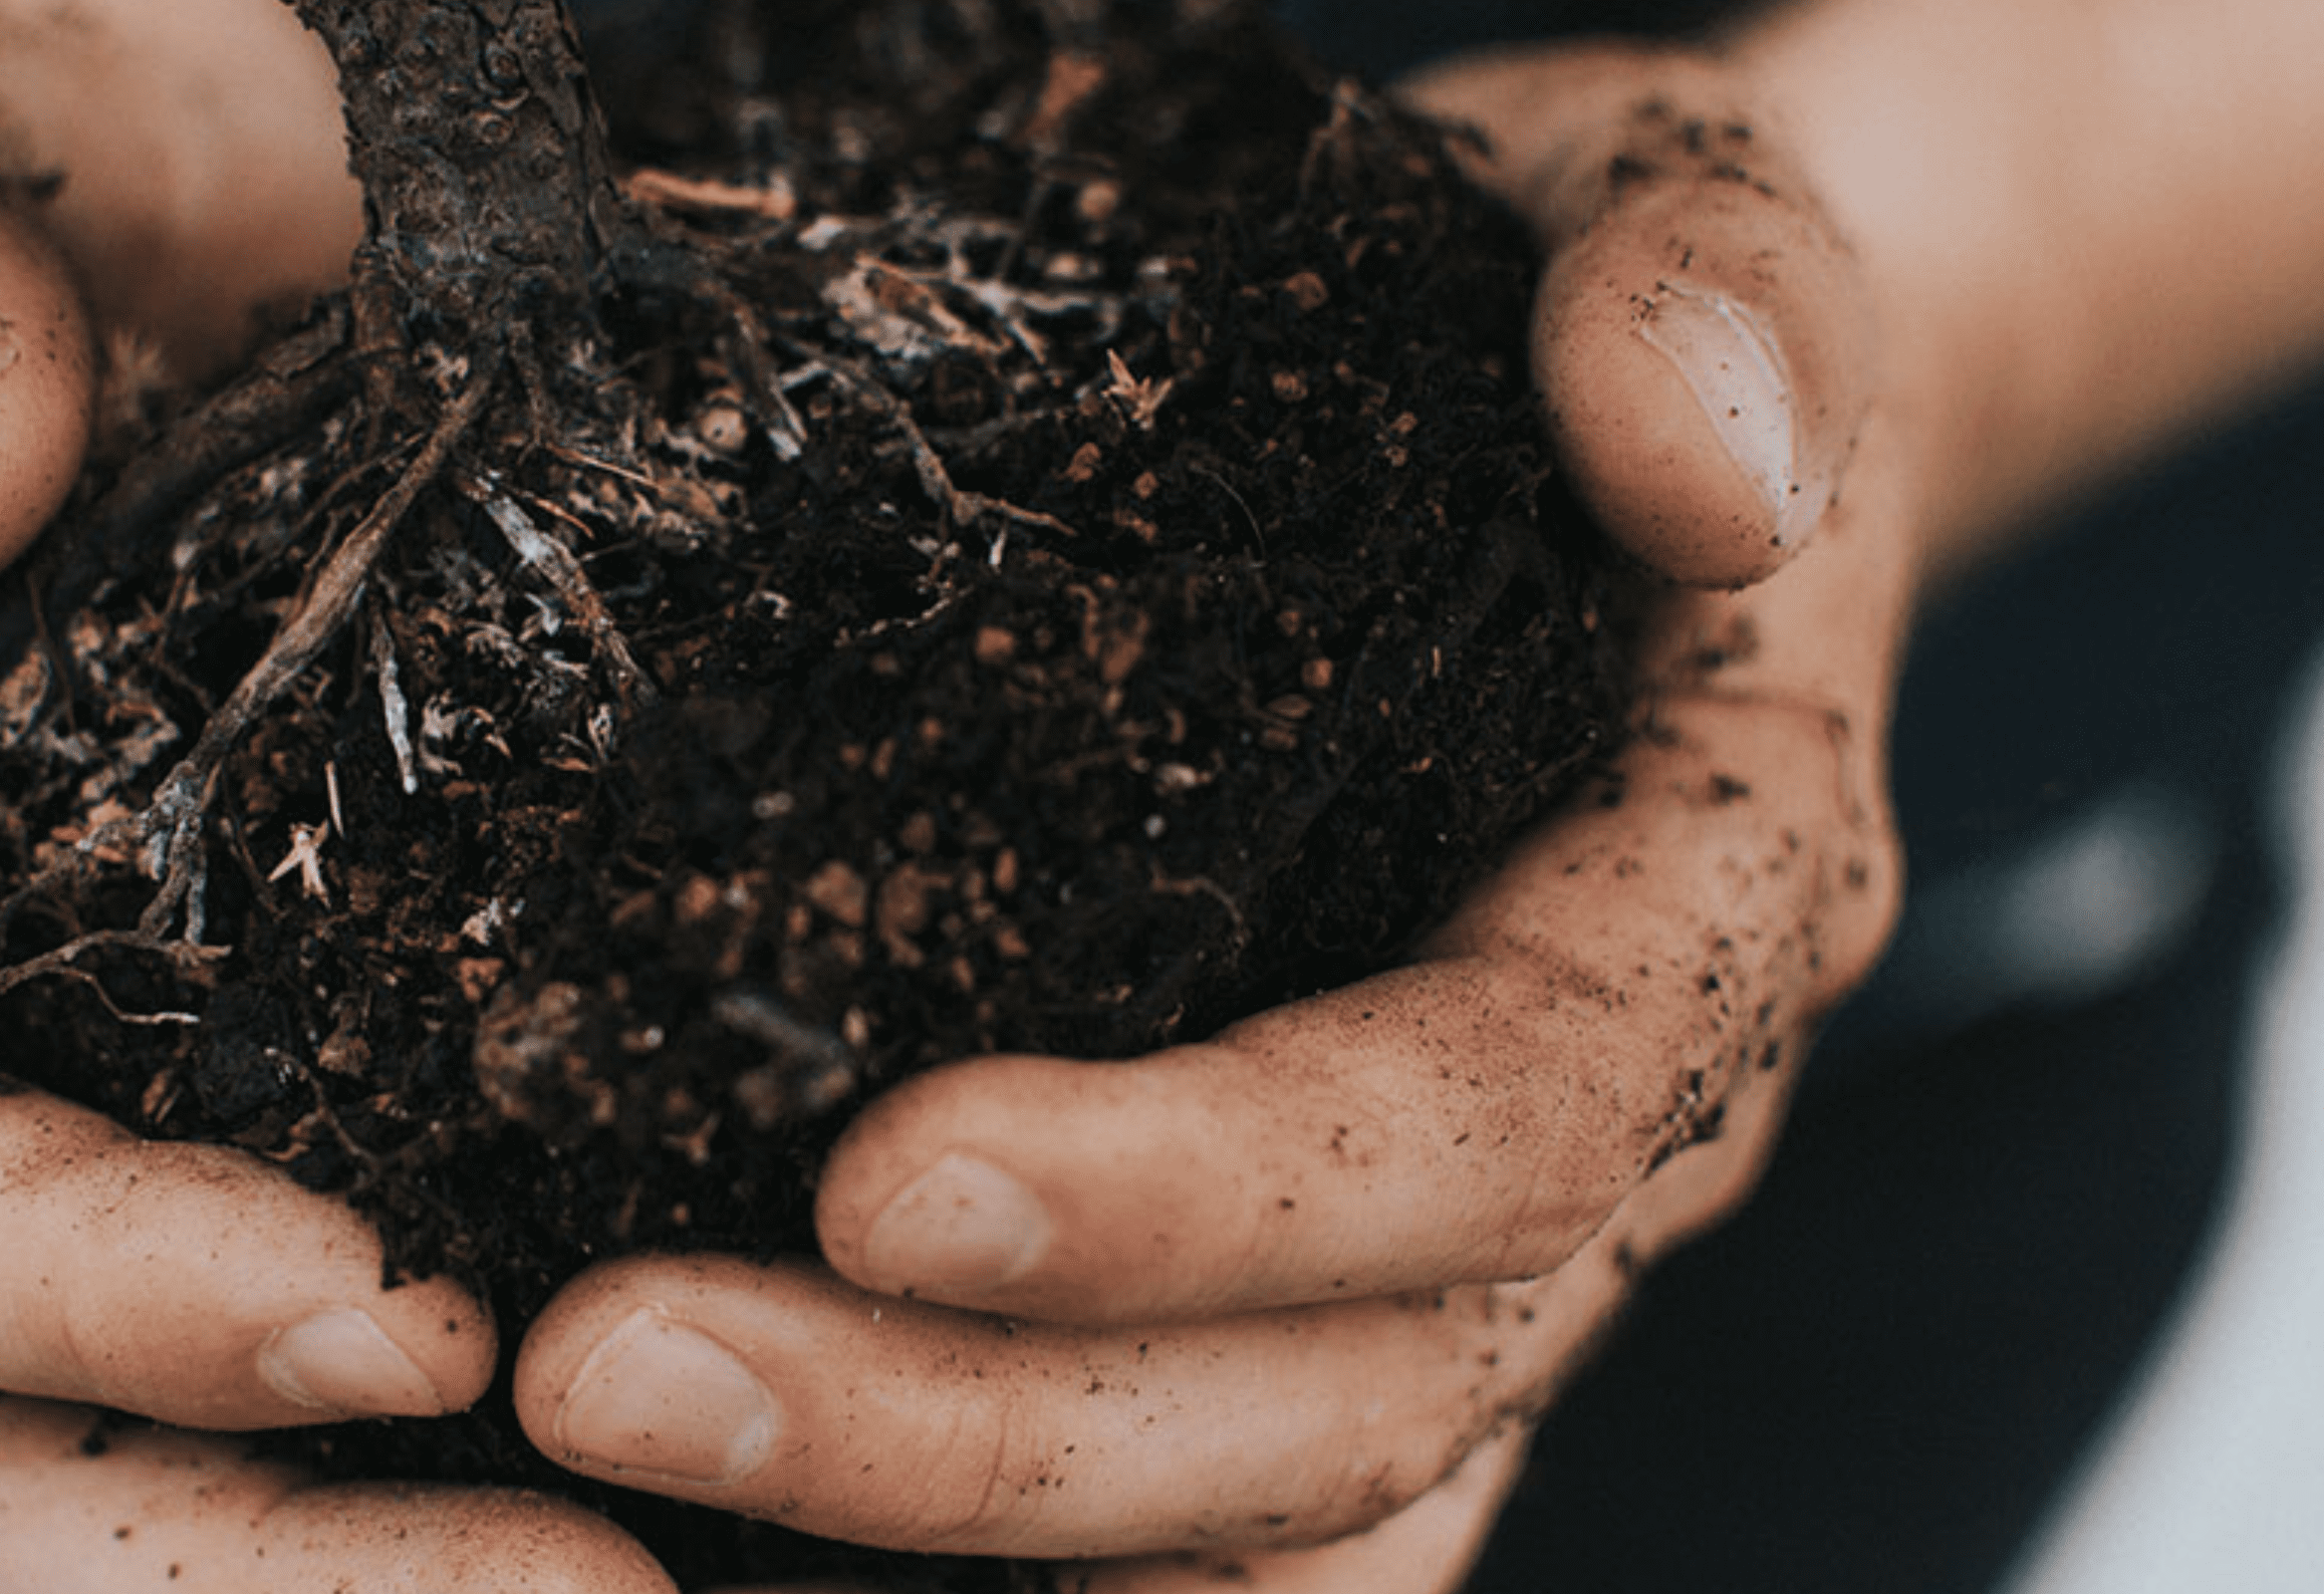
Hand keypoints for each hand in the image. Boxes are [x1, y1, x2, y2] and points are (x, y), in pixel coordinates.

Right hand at [0, 3, 665, 1584]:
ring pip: (188, 1497)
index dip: (103, 1299)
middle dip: (287, 1569)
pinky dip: (513, 1493)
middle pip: (22, 1456)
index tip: (400, 1322)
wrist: (229, 241)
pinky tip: (737, 1530)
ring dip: (407, 1590)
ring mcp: (105, 1184)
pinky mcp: (306, 1172)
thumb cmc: (64, 213)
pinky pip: (365, 1420)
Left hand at [505, 40, 1911, 1589]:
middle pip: (1344, 1399)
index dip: (1214, 1189)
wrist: (1602, 412)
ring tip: (608, 1436)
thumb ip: (1715, 289)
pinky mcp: (1318, 1273)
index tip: (887, 1170)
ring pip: (1264, 1516)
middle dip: (984, 1430)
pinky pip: (1206, 1513)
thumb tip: (1687, 458)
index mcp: (1705, 912)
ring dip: (937, 1526)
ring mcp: (1465, 1248)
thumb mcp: (1672, 209)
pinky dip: (999, 1563)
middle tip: (613, 1365)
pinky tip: (724, 1525)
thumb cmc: (1581, 304)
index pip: (1499, 1125)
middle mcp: (1610, 1147)